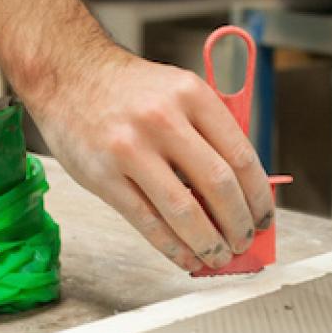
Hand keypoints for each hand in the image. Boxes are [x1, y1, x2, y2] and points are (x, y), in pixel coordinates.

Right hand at [0, 0, 273, 272]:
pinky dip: (173, 247)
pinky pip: (147, 222)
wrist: (67, 75)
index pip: (240, 155)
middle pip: (217, 185)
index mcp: (192, 95)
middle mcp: (163, 119)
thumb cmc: (129, 92)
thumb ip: (208, 135)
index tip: (263, 218)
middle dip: (238, 224)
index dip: (258, 196)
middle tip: (244, 243)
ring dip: (208, 242)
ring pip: (183, 211)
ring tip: (219, 256)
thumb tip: (240, 196)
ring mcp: (130, 149)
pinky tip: (186, 257)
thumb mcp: (177, 93)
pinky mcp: (103, 176)